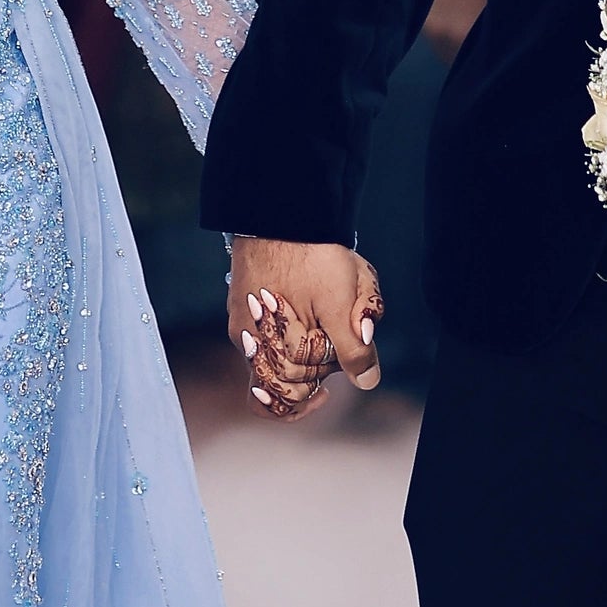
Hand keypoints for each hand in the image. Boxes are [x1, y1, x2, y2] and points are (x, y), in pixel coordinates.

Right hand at [227, 240, 382, 418]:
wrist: (281, 210)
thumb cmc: (312, 254)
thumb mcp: (343, 302)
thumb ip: (354, 348)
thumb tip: (366, 382)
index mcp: (274, 348)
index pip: (291, 396)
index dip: (315, 394)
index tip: (329, 390)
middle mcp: (250, 343)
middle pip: (283, 380)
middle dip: (314, 367)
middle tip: (335, 337)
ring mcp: (243, 324)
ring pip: (274, 359)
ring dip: (305, 346)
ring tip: (327, 313)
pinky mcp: (240, 306)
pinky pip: (264, 335)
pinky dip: (288, 330)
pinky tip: (308, 307)